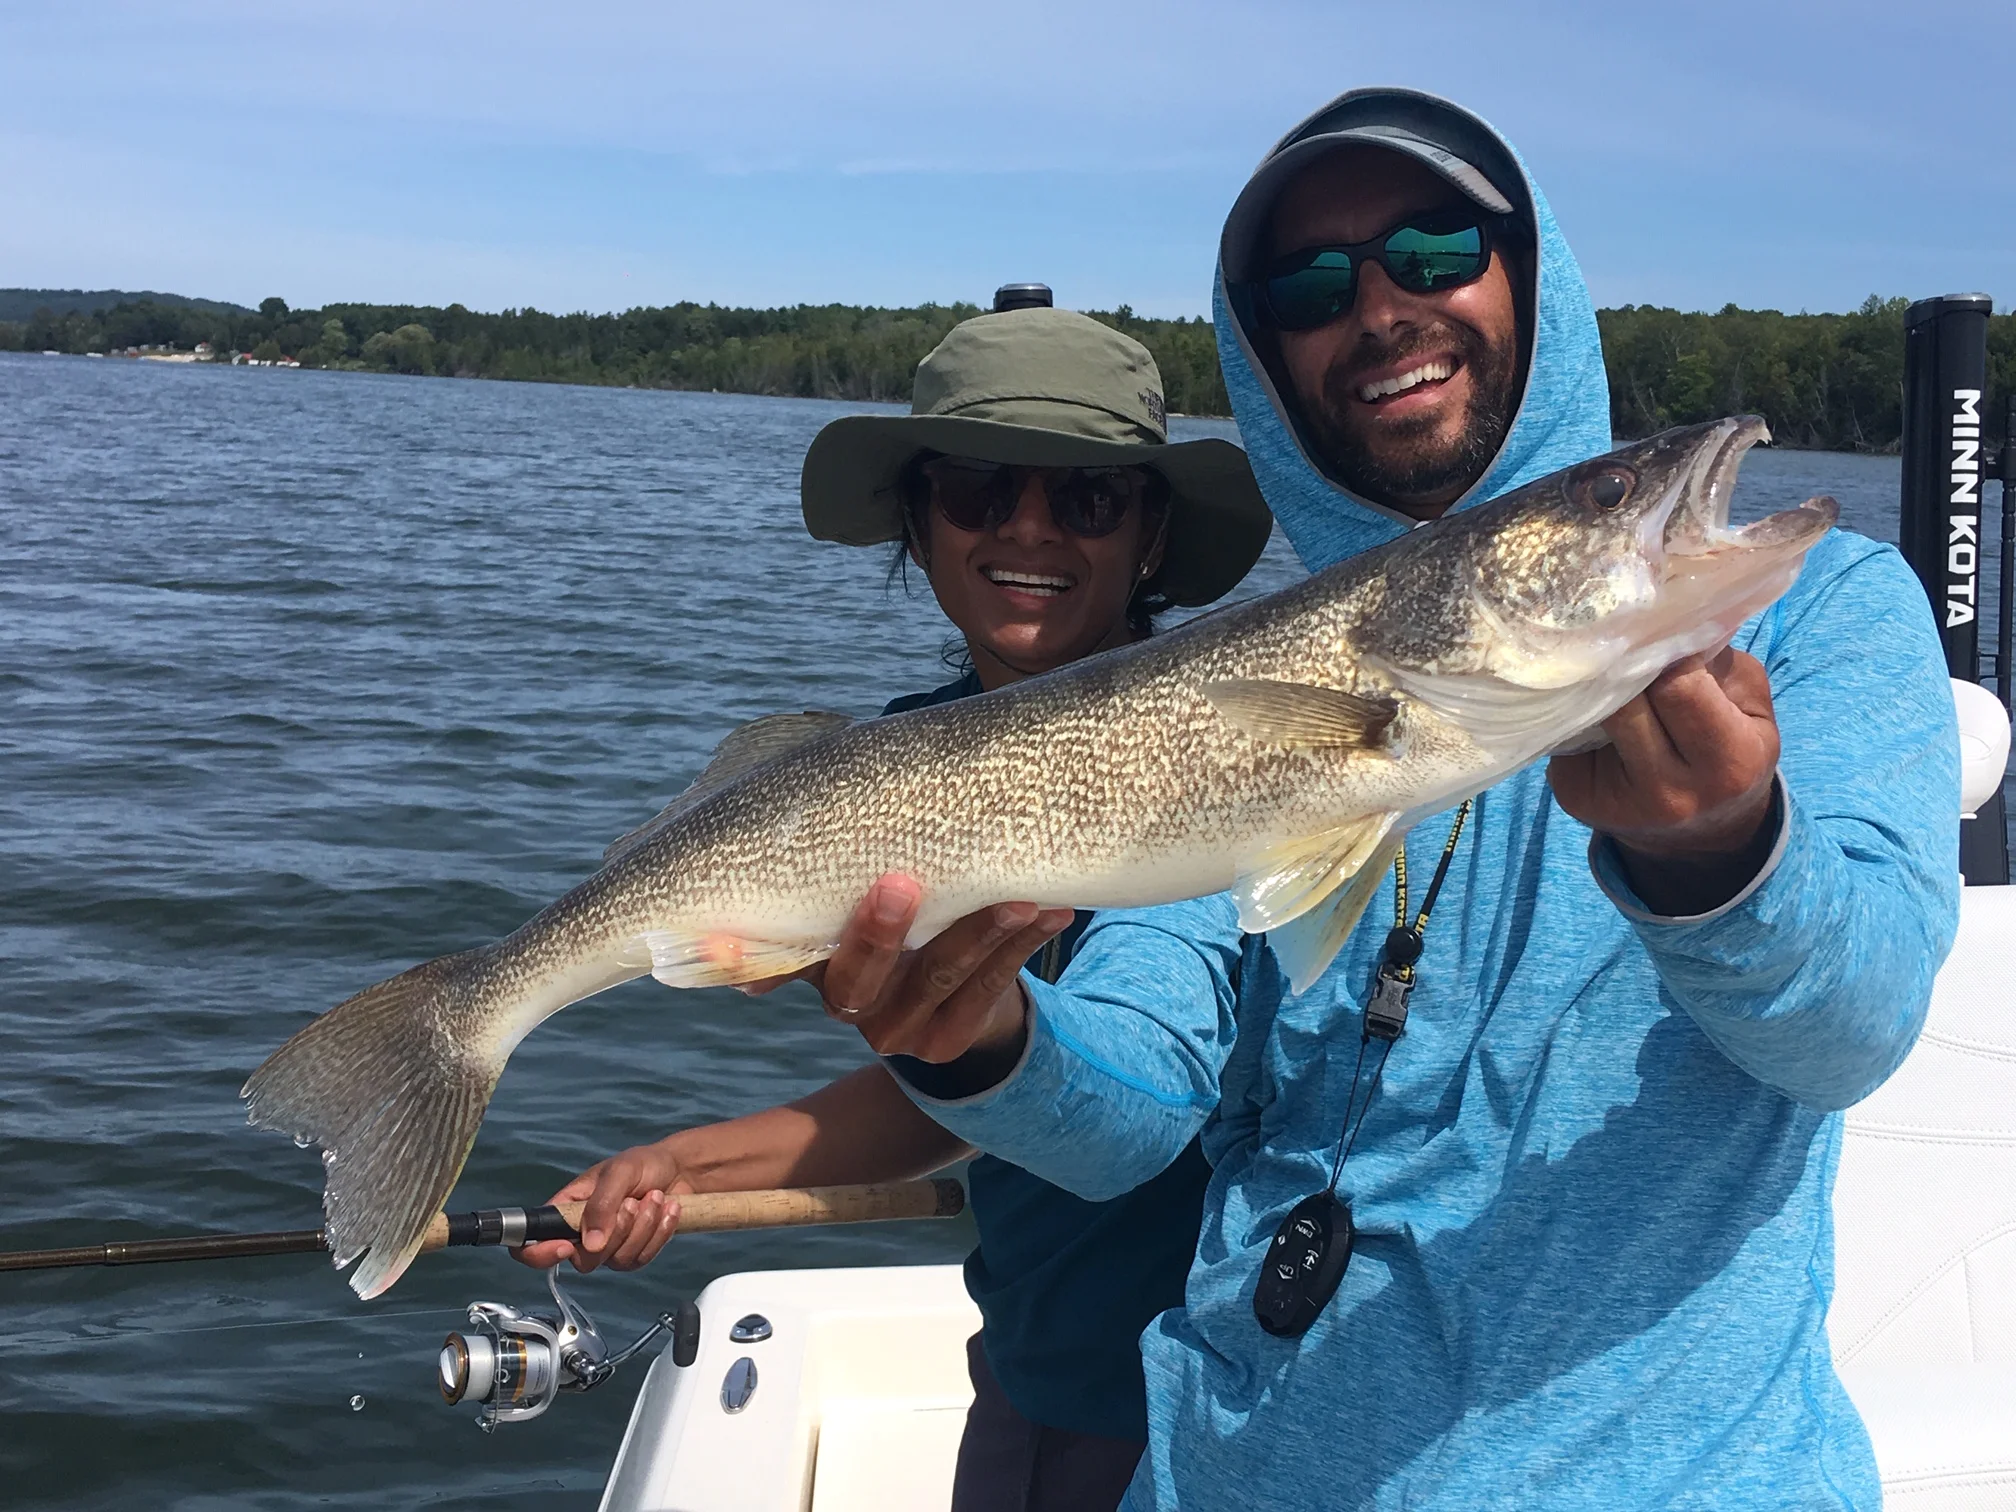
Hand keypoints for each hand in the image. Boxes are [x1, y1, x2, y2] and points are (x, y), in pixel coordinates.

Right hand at [511, 1140, 692, 1273]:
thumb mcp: (619, 1172)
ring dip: (643, 1228)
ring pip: (617, 1260)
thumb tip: (590, 1244)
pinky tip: (669, 1210)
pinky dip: (658, 1234)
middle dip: (615, 1233)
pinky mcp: (634, 1252)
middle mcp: (582, 1232)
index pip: (532, 1242)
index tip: (566, 1246)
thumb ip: (601, 1204)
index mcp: (566, 1209)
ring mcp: (609, 1246)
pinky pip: (641, 1259)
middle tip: (633, 1202)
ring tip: (655, 1197)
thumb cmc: (642, 1164)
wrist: (679, 1170)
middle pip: (583, 1261)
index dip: (539, 1254)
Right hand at [751, 873, 1071, 1064]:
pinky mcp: (949, 1043)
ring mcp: (900, 1033)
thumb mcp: (860, 907)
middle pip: (857, 981)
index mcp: (817, 972)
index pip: (774, 966)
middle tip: (902, 882)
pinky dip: (1021, 948)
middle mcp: (852, 1011)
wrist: (957, 989)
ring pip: (937, 981)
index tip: (716, 938)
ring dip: (979, 934)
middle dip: (879, 933)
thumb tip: (751, 872)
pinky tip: (1051, 912)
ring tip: (1018, 896)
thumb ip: (829, 886)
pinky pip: (988, 992)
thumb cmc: (904, 922)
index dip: (744, 957)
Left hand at [1548, 648, 1779, 913]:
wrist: (1700, 835)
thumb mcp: (1750, 708)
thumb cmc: (1730, 751)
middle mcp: (1670, 791)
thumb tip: (1669, 609)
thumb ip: (1717, 662)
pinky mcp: (1574, 798)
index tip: (1659, 626)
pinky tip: (1583, 696)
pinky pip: (1566, 734)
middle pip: (1626, 704)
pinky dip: (1575, 709)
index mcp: (1728, 762)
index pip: (1680, 688)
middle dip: (1624, 664)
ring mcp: (1614, 802)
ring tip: (1601, 661)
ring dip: (1594, 683)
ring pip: (1590, 716)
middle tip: (1619, 634)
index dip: (1666, 650)